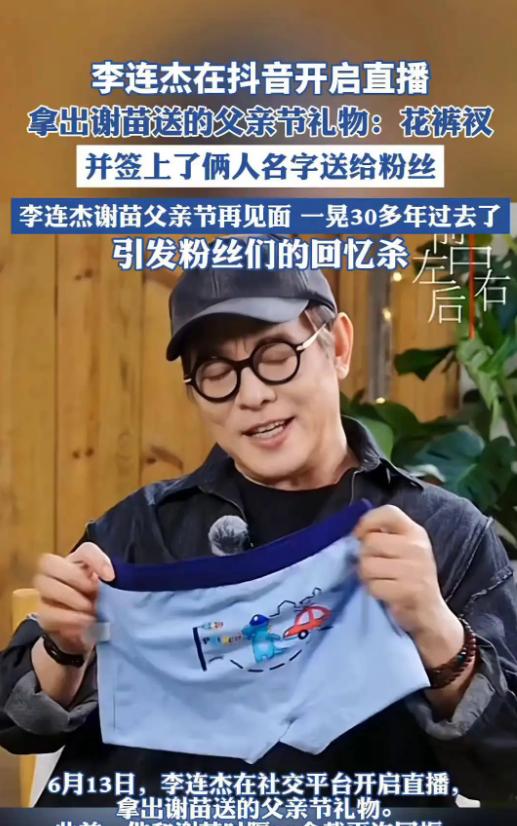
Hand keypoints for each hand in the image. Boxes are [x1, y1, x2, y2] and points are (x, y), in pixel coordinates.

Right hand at [33, 542, 114, 656]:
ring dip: (71, 597)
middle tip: (94, 592)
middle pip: (50, 562)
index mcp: (79, 563)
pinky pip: (47, 612)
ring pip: (44, 584)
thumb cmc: (100, 605)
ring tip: (91, 610)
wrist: (87, 633)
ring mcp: (46, 593)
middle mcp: (58, 573)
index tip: (111, 576)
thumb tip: (116, 582)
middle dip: (74, 577)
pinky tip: (84, 622)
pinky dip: (68, 617)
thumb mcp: (110, 592)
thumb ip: (112, 584)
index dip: (96, 560)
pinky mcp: (44, 615)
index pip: (85, 550)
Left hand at [354, 505, 463, 663]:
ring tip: (381, 581)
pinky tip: (386, 594)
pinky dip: (374, 592)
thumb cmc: (410, 578)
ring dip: (367, 577)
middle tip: (375, 568)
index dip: (368, 521)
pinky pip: (374, 586)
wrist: (431, 614)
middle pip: (370, 542)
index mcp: (415, 532)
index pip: (389, 512)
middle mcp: (417, 547)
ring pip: (367, 565)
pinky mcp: (410, 590)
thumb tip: (355, 533)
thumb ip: (384, 537)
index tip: (359, 535)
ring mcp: (415, 569)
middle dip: (364, 557)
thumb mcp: (403, 550)